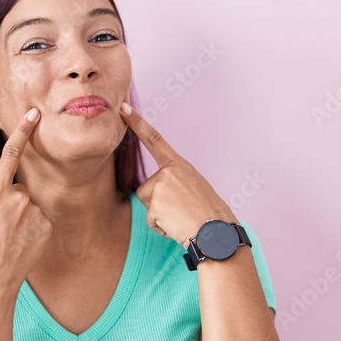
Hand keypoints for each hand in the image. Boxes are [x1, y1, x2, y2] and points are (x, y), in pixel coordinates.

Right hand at [0, 108, 52, 300]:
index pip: (10, 154)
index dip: (23, 131)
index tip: (34, 113)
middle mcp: (19, 199)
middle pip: (16, 189)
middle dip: (7, 200)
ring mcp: (36, 213)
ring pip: (28, 205)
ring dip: (19, 215)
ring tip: (6, 239)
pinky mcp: (47, 227)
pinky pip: (38, 219)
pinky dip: (30, 228)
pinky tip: (19, 244)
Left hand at [120, 102, 234, 249]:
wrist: (216, 231)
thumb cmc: (208, 213)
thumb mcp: (194, 186)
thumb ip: (174, 181)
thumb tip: (158, 191)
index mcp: (180, 165)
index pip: (155, 139)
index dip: (138, 123)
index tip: (124, 108)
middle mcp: (169, 171)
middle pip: (145, 188)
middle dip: (157, 203)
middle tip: (182, 210)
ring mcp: (161, 186)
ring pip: (147, 204)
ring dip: (160, 216)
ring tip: (181, 217)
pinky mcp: (155, 204)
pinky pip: (151, 220)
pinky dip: (162, 227)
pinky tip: (178, 226)